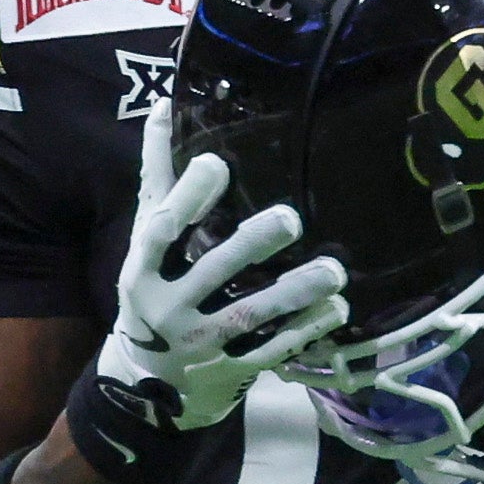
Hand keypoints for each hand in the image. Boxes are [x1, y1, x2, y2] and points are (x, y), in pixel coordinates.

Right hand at [95, 104, 350, 431]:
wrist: (146, 379)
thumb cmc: (154, 287)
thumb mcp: (145, 238)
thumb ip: (158, 177)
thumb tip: (164, 104)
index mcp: (144, 267)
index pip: (161, 231)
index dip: (186, 199)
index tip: (217, 163)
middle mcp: (168, 306)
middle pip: (211, 273)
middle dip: (250, 246)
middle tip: (291, 217)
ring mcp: (201, 342)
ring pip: (249, 315)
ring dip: (294, 293)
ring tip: (334, 270)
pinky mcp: (231, 369)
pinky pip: (272, 349)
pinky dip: (305, 330)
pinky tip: (338, 309)